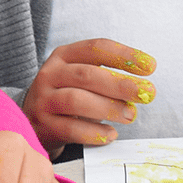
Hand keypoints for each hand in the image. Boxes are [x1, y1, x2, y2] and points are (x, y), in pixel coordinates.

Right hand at [23, 38, 155, 156]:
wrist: (32, 121)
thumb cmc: (66, 96)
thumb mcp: (80, 77)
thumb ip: (106, 78)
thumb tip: (142, 88)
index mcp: (63, 56)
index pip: (95, 48)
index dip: (124, 56)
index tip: (150, 66)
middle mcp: (50, 74)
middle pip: (86, 75)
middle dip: (120, 84)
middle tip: (146, 93)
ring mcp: (44, 99)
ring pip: (76, 100)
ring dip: (108, 107)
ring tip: (130, 115)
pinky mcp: (43, 124)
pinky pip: (71, 128)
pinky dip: (94, 133)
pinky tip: (110, 134)